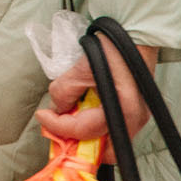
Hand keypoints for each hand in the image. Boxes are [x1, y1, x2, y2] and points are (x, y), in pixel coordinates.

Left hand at [38, 37, 160, 160]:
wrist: (134, 32)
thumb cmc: (113, 48)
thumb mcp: (81, 68)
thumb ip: (64, 91)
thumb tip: (56, 108)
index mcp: (123, 110)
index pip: (84, 131)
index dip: (57, 126)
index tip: (42, 115)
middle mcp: (135, 119)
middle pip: (104, 149)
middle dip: (79, 142)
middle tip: (58, 125)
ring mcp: (138, 116)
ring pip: (110, 140)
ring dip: (87, 133)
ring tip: (68, 115)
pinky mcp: (136, 109)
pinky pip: (114, 126)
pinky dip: (96, 124)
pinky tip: (83, 108)